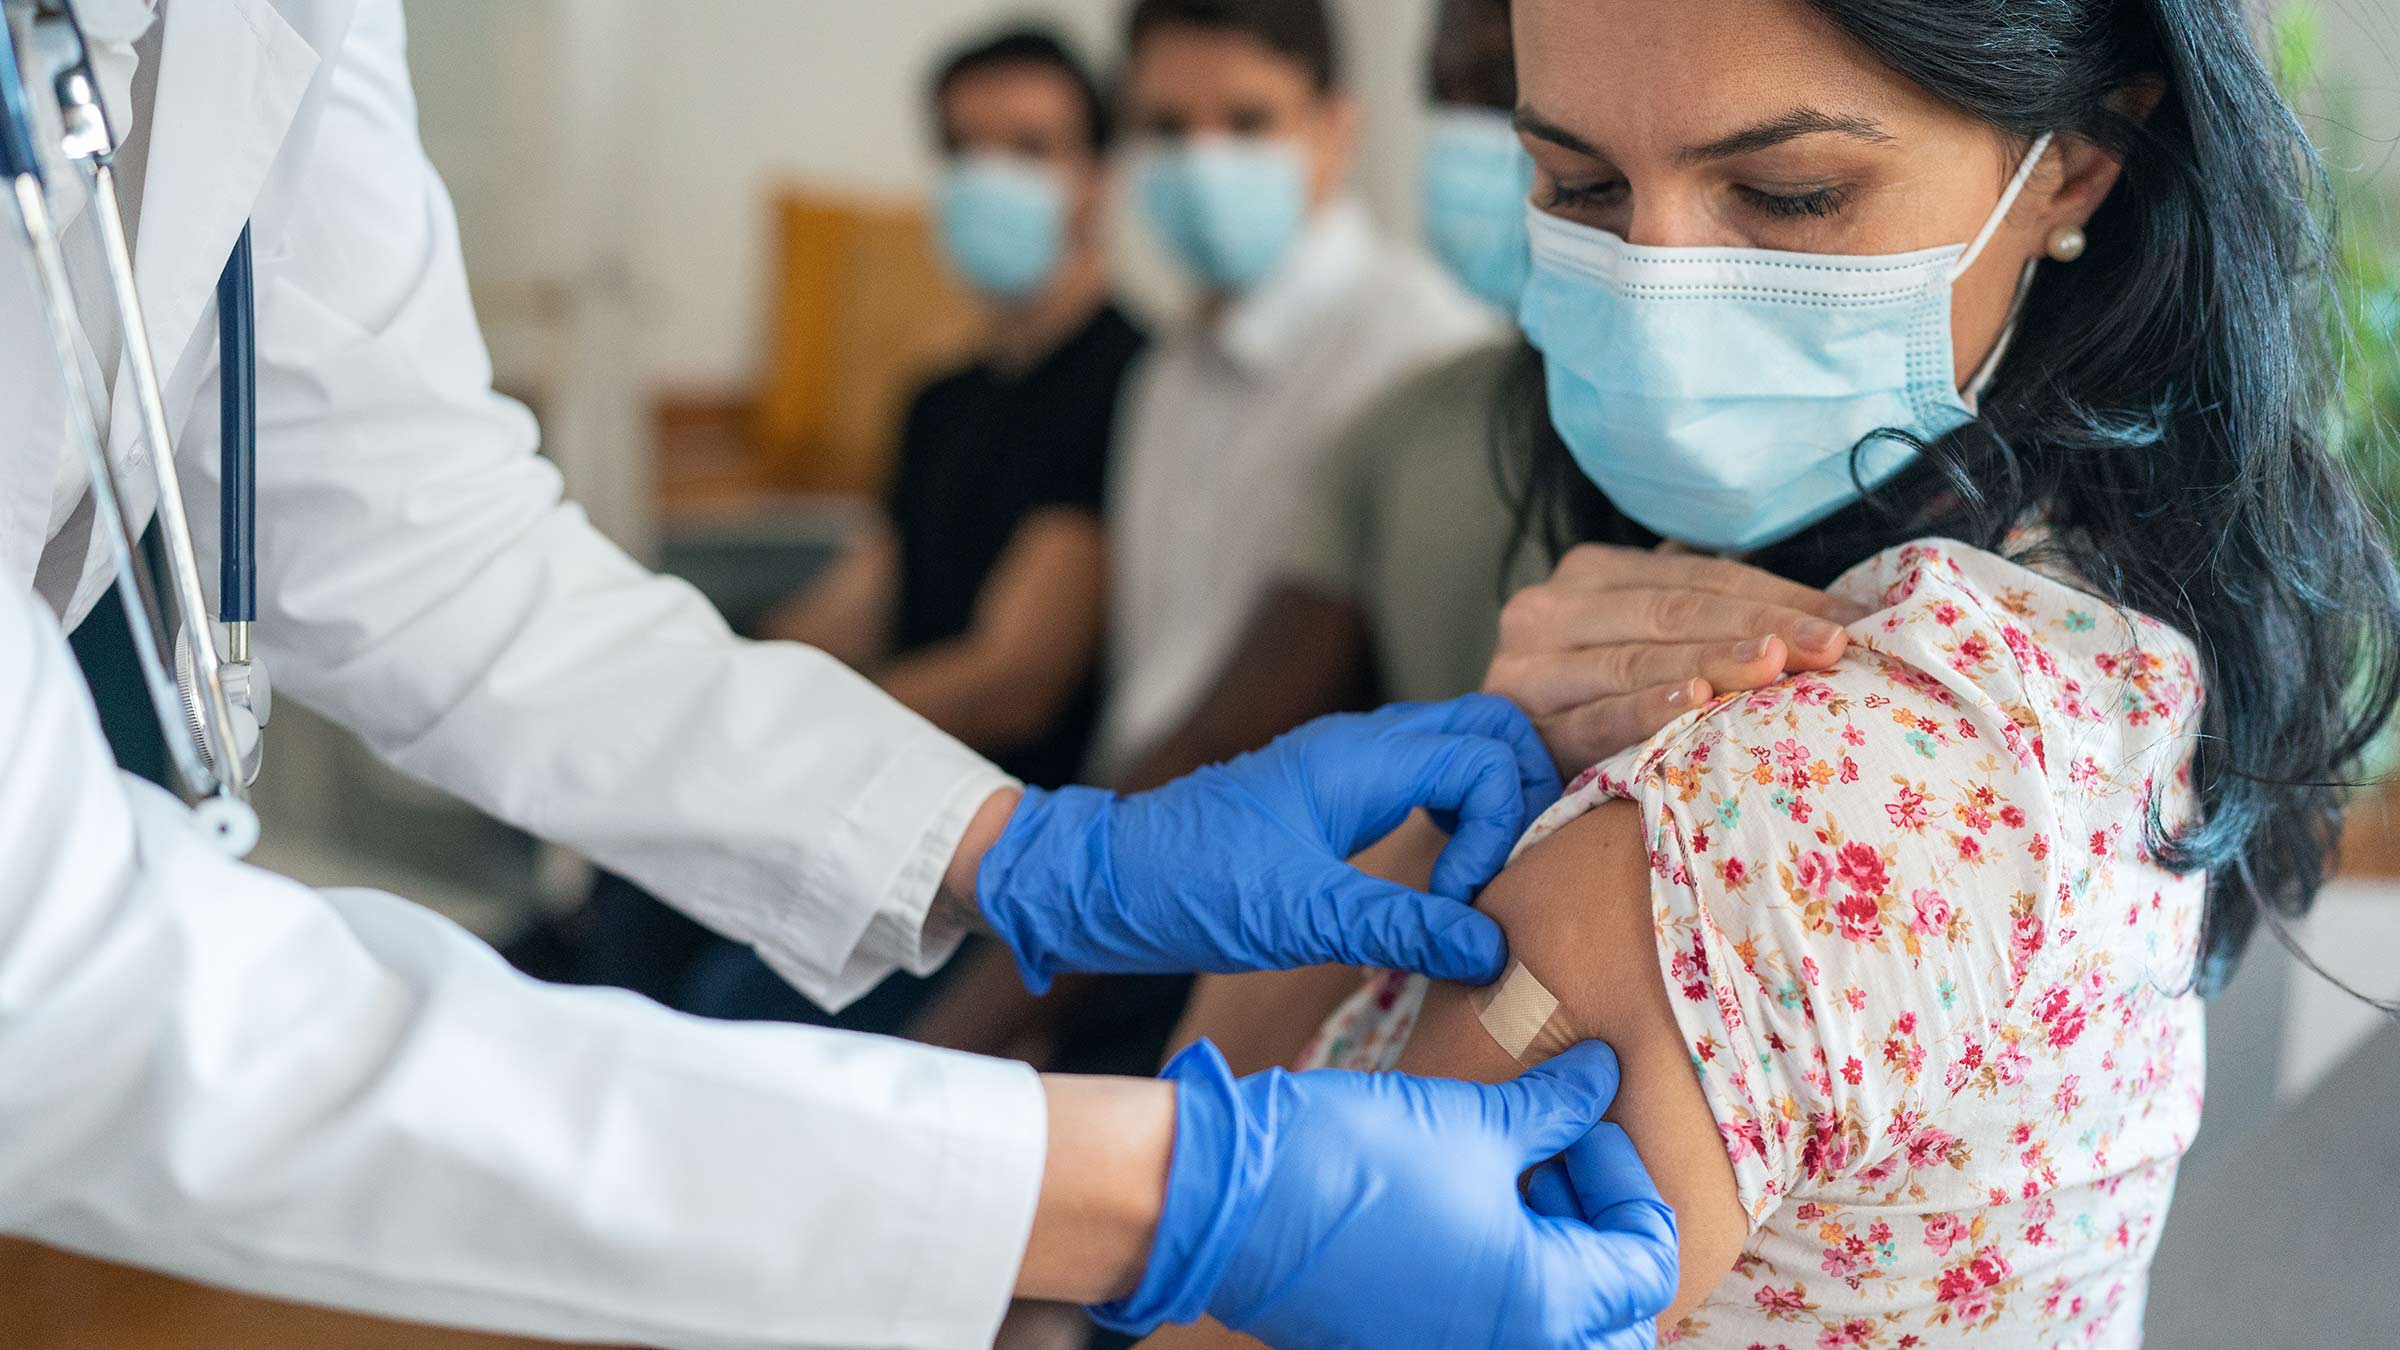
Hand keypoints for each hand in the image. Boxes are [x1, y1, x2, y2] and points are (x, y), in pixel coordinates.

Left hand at [976, 696, 1556, 990]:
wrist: (1104, 881)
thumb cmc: (1188, 888)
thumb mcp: (1299, 917)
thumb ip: (1402, 927)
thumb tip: (1493, 949)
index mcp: (1360, 757)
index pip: (1487, 755)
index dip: (1500, 829)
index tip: (1460, 901)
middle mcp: (1364, 744)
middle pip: (1491, 730)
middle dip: (1522, 798)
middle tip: (1507, 879)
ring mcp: (1352, 765)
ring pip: (1462, 751)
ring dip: (1493, 808)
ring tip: (1478, 886)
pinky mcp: (1339, 795)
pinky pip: (1428, 781)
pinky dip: (1460, 819)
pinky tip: (1443, 883)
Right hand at [1091, 1040, 1677, 1348]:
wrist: (1227, 1200)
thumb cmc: (1355, 1158)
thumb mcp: (1474, 1121)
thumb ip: (1556, 1107)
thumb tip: (1603, 1074)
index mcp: (1544, 1305)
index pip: (1646, 1260)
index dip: (1627, 1179)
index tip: (1587, 1122)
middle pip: (1611, 1317)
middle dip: (1602, 1232)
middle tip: (1562, 1157)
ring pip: (1551, 1327)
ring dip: (1555, 1253)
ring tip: (1515, 1173)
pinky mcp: (1402, 1346)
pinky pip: (1484, 1326)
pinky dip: (1499, 1273)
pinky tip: (1468, 1200)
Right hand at [1486, 544, 1866, 776]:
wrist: (1493, 781)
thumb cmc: (1594, 714)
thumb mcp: (1644, 649)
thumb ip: (1706, 620)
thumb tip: (1836, 613)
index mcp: (1590, 575)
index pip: (1696, 575)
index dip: (1774, 593)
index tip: (1848, 620)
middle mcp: (1548, 607)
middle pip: (1671, 609)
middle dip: (1758, 624)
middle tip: (1829, 646)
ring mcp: (1526, 666)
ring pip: (1635, 658)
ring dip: (1712, 661)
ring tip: (1776, 665)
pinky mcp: (1517, 725)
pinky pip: (1592, 716)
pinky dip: (1644, 708)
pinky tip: (1694, 702)